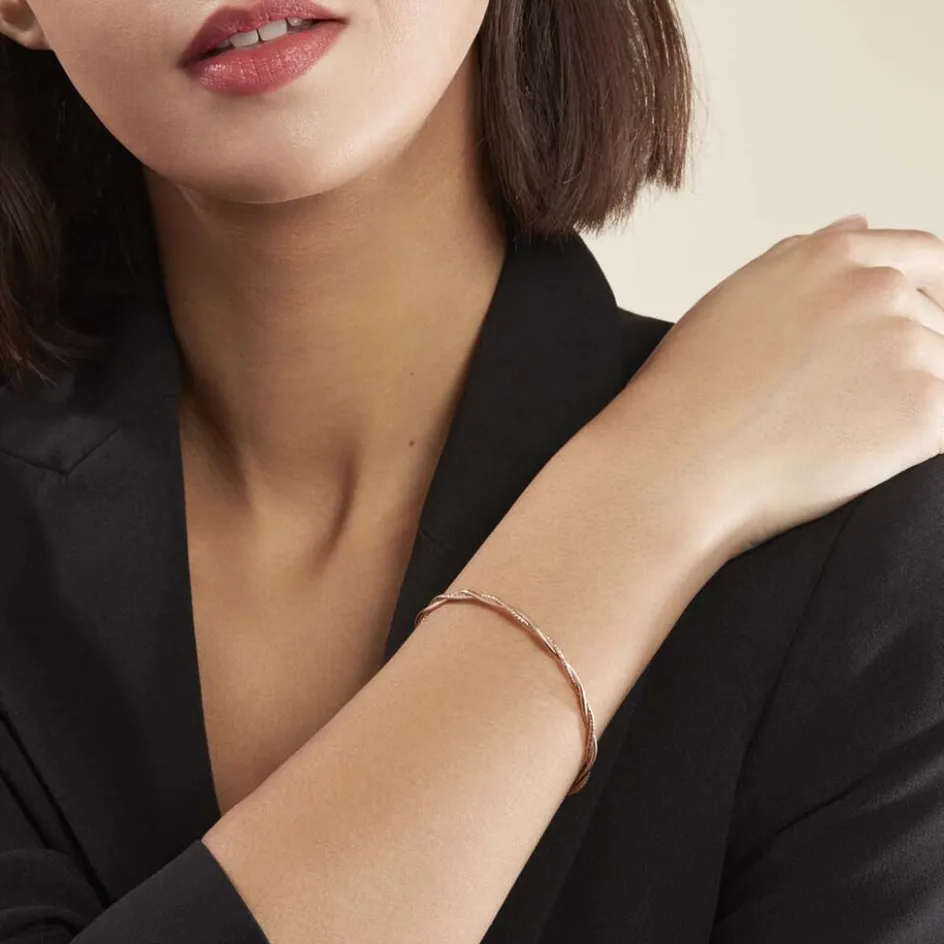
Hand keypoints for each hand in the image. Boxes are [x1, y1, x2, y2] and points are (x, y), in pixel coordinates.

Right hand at [593, 215, 943, 556]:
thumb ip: (803, 257)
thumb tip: (859, 224)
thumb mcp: (734, 298)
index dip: (927, 294)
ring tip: (833, 434)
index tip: (911, 329)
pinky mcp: (925, 410)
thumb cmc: (688, 391)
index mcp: (833, 257)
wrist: (677, 462)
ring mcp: (905, 347)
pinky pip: (943, 423)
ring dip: (905, 400)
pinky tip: (856, 454)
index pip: (922, 257)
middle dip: (904, 356)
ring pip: (939, 371)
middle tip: (847, 404)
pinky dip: (913, 441)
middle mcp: (877, 289)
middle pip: (933, 320)